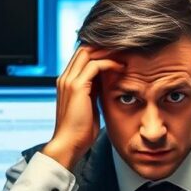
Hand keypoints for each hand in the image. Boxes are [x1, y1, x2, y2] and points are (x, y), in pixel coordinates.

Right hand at [42, 46, 124, 169]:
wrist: (69, 144)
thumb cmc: (80, 130)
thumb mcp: (89, 105)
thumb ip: (94, 91)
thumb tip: (107, 82)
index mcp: (67, 81)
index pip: (82, 55)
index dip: (100, 50)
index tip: (119, 52)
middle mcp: (65, 77)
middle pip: (84, 48)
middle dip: (105, 46)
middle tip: (124, 48)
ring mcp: (69, 81)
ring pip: (89, 52)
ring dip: (108, 52)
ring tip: (125, 55)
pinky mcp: (77, 87)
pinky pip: (95, 66)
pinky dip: (109, 64)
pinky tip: (122, 68)